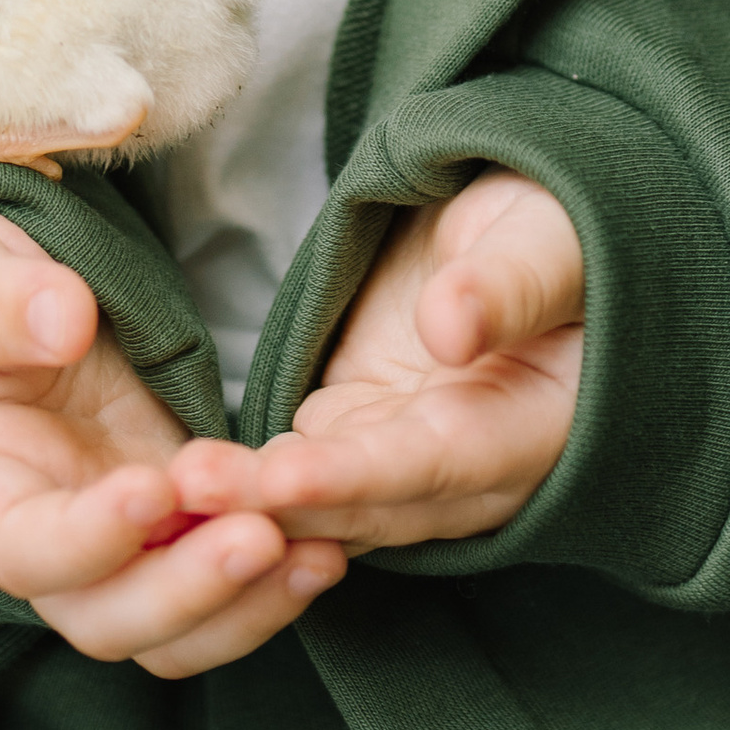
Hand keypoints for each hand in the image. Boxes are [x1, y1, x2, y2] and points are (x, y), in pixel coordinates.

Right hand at [0, 199, 344, 676]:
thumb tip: (62, 320)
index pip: (23, 551)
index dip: (88, 539)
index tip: (154, 487)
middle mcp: (42, 534)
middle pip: (109, 618)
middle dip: (189, 592)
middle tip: (260, 535)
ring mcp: (112, 532)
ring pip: (175, 623)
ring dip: (245, 603)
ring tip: (316, 553)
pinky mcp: (171, 508)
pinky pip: (218, 573)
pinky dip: (270, 573)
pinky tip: (328, 537)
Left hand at [170, 170, 582, 551]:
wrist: (531, 230)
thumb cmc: (556, 225)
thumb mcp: (547, 238)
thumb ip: (509, 285)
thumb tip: (452, 330)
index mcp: (536, 430)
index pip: (439, 465)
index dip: (361, 475)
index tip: (286, 476)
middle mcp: (475, 473)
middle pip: (372, 504)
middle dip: (282, 504)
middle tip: (194, 486)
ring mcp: (413, 461)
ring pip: (329, 505)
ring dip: (252, 504)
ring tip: (172, 487)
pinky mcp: (364, 438)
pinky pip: (304, 480)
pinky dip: (250, 490)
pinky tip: (183, 487)